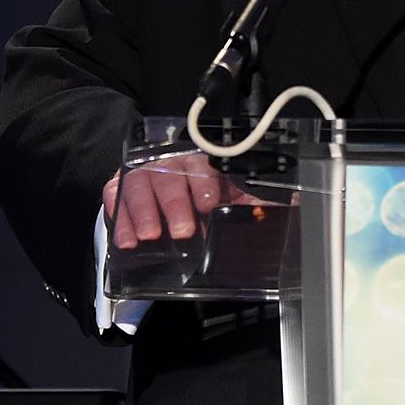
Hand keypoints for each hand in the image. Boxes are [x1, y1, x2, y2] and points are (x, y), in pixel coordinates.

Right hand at [102, 151, 254, 249]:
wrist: (173, 208)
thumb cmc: (209, 204)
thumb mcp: (236, 201)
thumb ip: (257, 204)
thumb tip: (289, 206)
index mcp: (202, 165)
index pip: (202, 165)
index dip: (204, 183)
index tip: (209, 204)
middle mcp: (170, 165)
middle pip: (169, 175)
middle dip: (175, 203)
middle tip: (183, 232)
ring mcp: (144, 175)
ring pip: (139, 182)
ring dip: (143, 211)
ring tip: (149, 237)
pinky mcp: (121, 188)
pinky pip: (114, 195)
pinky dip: (119, 217)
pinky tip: (125, 239)